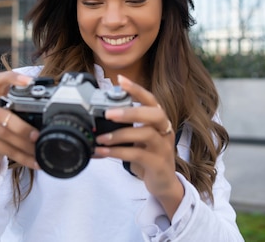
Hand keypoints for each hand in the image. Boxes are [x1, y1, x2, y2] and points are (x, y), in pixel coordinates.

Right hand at [0, 71, 40, 170]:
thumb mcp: (15, 112)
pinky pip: (6, 149)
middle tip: (37, 135)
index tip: (30, 82)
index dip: (14, 79)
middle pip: (3, 114)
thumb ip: (27, 107)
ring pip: (5, 134)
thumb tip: (56, 111)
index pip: (1, 80)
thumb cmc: (8, 124)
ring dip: (24, 145)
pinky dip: (23, 157)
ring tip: (38, 150)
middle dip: (22, 126)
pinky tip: (34, 161)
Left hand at [94, 75, 183, 217]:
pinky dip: (118, 152)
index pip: (151, 100)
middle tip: (108, 113)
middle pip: (154, 114)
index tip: (121, 80)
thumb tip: (99, 119)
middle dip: (130, 111)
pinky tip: (103, 152)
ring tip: (100, 138)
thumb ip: (128, 127)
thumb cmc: (149, 157)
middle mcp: (165, 131)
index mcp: (159, 121)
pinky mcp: (158, 163)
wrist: (164, 184)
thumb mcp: (140, 139)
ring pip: (145, 134)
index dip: (137, 89)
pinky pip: (137, 154)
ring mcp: (163, 147)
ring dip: (120, 134)